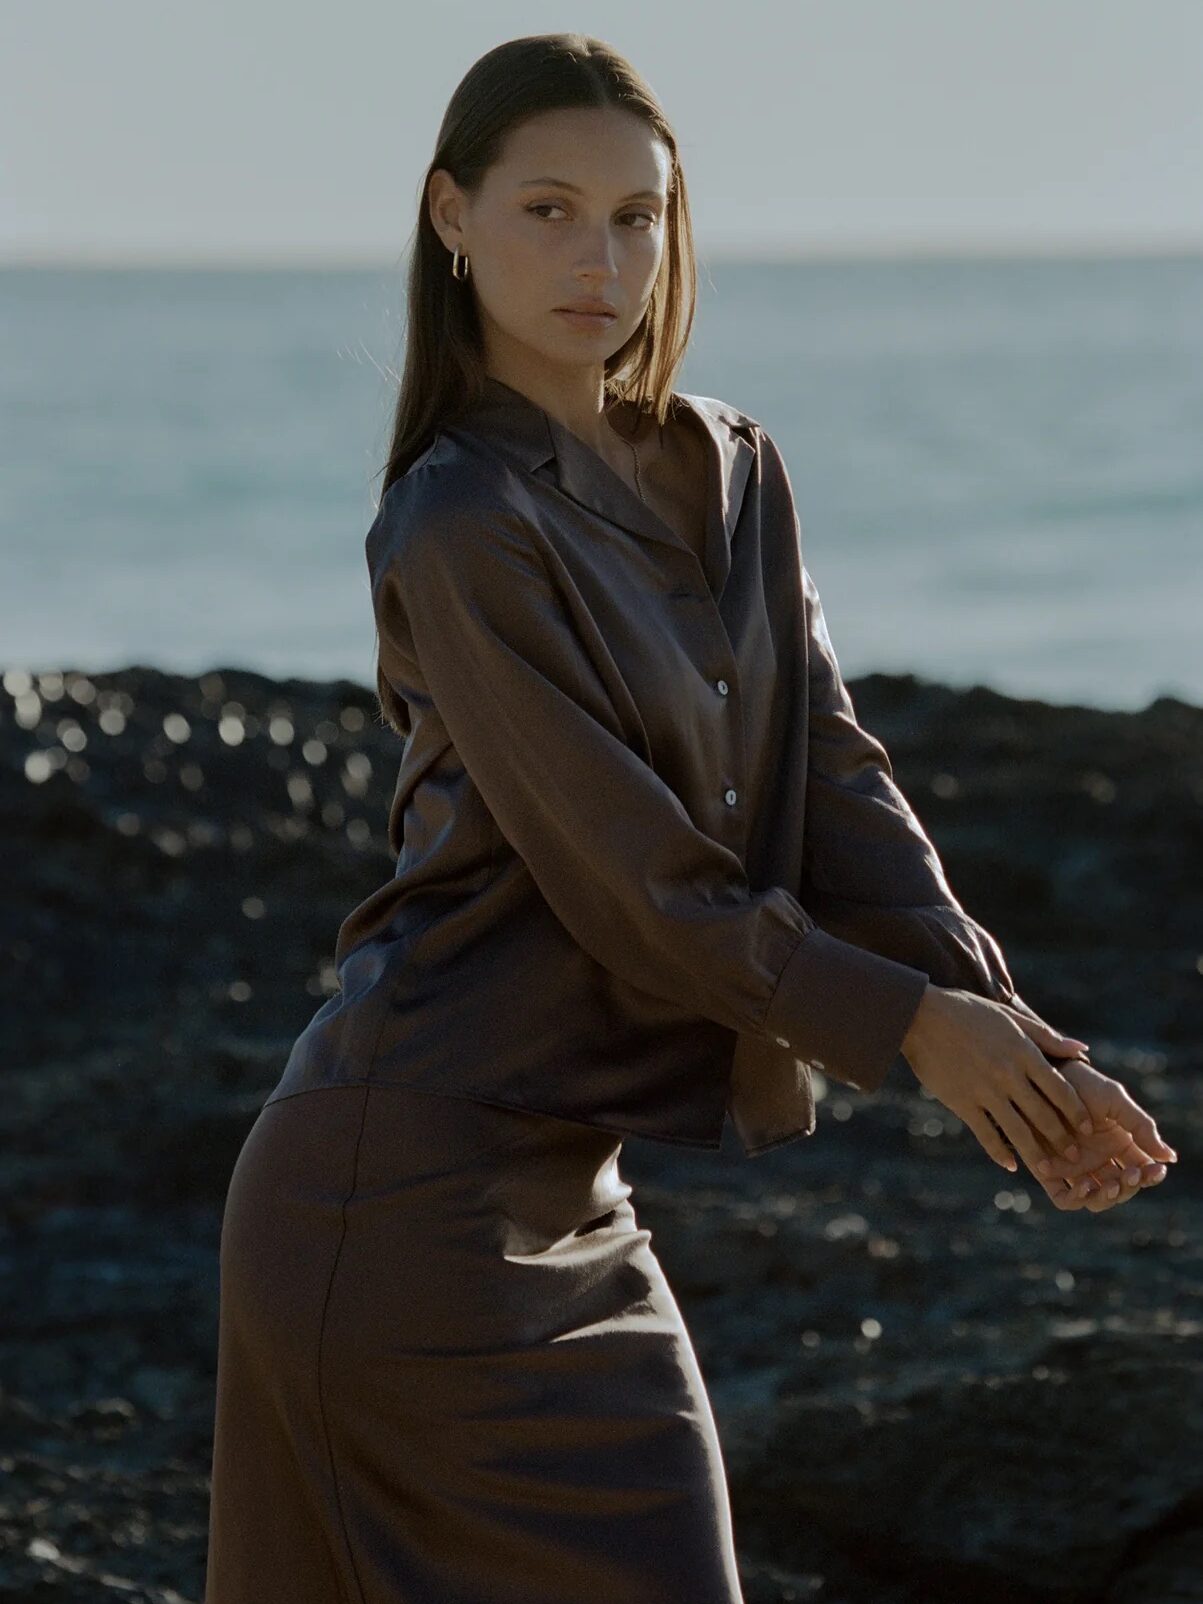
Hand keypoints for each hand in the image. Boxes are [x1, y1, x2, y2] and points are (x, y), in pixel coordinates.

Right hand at [901, 984, 1097, 1181]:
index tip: (1088, 1127)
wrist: (921, 1016)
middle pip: (1044, 1114)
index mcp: (1023, 1052)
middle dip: (1062, 1138)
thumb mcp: (1009, 1018)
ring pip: (1018, 1131)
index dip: (1077, 1111)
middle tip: (1075, 1156)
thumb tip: (1083, 1049)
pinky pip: (986, 1134)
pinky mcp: (963, 1102)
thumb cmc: (967, 1012)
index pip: (1060, 1088)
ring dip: (1036, 1154)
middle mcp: (1008, 1074)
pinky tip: (1009, 1164)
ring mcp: (985, 1090)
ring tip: (1048, 1170)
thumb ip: (1046, 1036)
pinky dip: (999, 1153)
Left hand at [1002, 993, 1177, 1209]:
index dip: (1150, 1176)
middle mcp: (1098, 1160)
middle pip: (1119, 1190)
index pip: (1141, 1172)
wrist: (1042, 1076)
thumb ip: (1142, 1127)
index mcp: (1119, 1146)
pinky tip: (1081, 1186)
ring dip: (1104, 1198)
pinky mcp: (1049, 1172)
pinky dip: (1074, 1198)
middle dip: (1127, 1187)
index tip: (1155, 1170)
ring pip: (1094, 1200)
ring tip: (1107, 1186)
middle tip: (1128, 1175)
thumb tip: (1169, 1158)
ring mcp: (1074, 1168)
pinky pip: (1063, 1197)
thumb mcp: (1115, 1101)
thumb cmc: (1081, 1084)